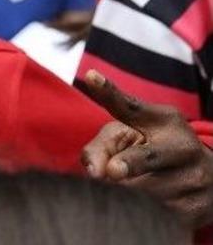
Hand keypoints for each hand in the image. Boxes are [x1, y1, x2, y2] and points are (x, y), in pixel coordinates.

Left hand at [79, 70, 212, 227]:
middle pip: (146, 157)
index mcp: (164, 121)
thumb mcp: (129, 137)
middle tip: (113, 171)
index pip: (132, 107)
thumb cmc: (152, 150)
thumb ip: (101, 145)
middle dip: (128, 164)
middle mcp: (183, 147)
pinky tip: (141, 207)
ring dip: (123, 194)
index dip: (110, 93)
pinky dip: (138, 212)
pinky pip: (155, 214)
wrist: (205, 180)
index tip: (91, 77)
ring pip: (144, 192)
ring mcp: (194, 179)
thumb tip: (93, 171)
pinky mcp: (195, 209)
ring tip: (124, 189)